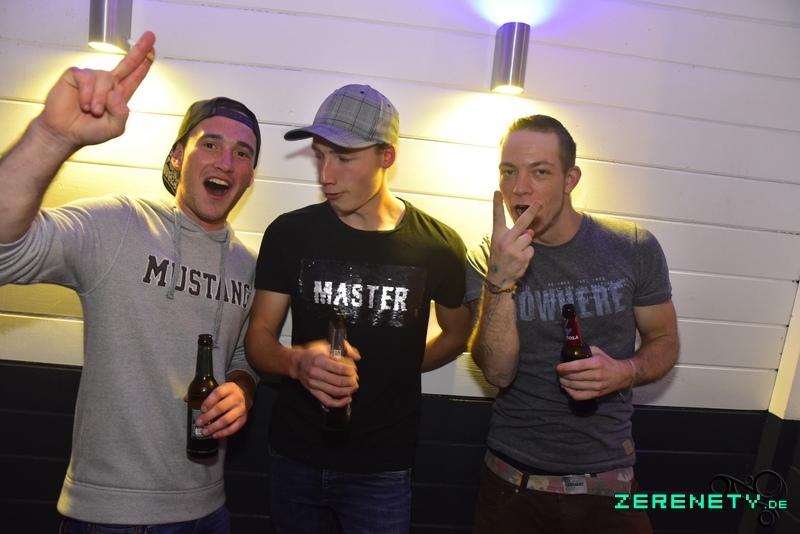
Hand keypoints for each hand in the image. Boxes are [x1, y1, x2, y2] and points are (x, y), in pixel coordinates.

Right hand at [36, 32, 155, 151]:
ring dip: (100, 98)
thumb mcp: (114, 128)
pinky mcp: (76, 75)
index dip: (144, 64)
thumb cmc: (89, 130)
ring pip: (105, 79)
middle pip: (127, 63)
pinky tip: (83, 105)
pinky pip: (87, 79)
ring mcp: (92, 78)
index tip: (154, 50)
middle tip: (150, 36)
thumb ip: (121, 114)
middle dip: (139, 50)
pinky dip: (87, 94)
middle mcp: (108, 83)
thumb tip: (116, 93)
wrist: (65, 133)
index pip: (135, 76)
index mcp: (119, 94)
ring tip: (93, 111)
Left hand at [193, 381, 249, 438]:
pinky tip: (215, 435)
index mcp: (228, 388)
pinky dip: (224, 433)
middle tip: (198, 423)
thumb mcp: (219, 387)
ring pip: (227, 419)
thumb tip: (186, 399)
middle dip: (208, 416)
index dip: (209, 401)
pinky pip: (234, 427)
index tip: (202, 408)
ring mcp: (241, 409)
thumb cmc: (227, 392)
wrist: (245, 393)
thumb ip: (204, 392)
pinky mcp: (244, 418)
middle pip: (221, 408)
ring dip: (214, 427)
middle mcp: (236, 398)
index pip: (218, 393)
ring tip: (205, 432)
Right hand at [296, 340, 360, 407]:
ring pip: (335, 391)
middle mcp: (316, 373)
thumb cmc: (314, 353)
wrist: (297, 363)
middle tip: (356, 379)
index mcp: (320, 360)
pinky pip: (327, 401)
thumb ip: (345, 349)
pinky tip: (347, 399)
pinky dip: (339, 403)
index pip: (339, 368)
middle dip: (351, 382)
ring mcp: (314, 384)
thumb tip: (357, 357)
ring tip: (354, 387)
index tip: (354, 370)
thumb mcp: (327, 346)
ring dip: (348, 391)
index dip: (350, 371)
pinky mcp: (313, 392)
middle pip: (338, 381)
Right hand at [487, 191, 539, 285]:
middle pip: (521, 223)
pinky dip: (528, 253)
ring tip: (517, 251)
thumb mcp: (501, 242)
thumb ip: (514, 234)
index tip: (497, 192)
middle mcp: (504, 240)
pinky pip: (531, 249)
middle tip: (539, 203)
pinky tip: (520, 258)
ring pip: (529, 237)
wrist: (499, 276)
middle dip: (531, 212)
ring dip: (526, 243)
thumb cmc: (501, 255)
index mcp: (497, 234)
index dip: (497, 203)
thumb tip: (530, 230)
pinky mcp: (521, 258)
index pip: (497, 216)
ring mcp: (513, 249)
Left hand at [556, 347, 631, 399]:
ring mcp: (596, 387)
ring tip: (561, 379)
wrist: (622, 375)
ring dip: (564, 383)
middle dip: (563, 375)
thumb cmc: (607, 362)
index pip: (578, 366)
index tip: (558, 367)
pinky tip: (567, 388)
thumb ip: (584, 350)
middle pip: (574, 377)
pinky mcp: (596, 395)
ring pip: (575, 387)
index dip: (566, 367)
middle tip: (559, 373)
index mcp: (596, 363)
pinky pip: (579, 396)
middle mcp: (596, 375)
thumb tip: (570, 350)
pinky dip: (570, 392)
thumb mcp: (597, 352)